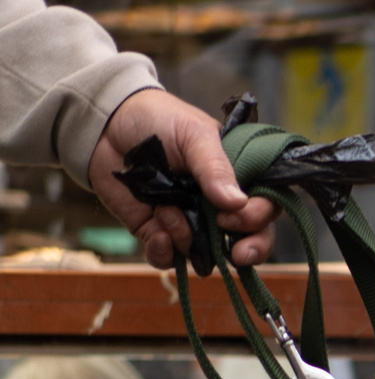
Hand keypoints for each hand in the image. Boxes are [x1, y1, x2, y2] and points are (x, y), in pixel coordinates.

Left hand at [89, 89, 278, 270]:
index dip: (257, 221)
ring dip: (188, 240)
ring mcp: (188, 221)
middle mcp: (217, 206)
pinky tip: (156, 232)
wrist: (105, 122)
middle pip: (248, 241)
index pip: (264, 209)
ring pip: (206, 254)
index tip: (233, 216)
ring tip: (164, 211)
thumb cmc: (157, 119)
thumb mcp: (193, 134)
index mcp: (235, 180)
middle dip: (246, 251)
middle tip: (235, 253)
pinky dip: (164, 253)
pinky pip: (168, 258)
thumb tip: (237, 203)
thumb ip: (215, 167)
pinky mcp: (156, 231)